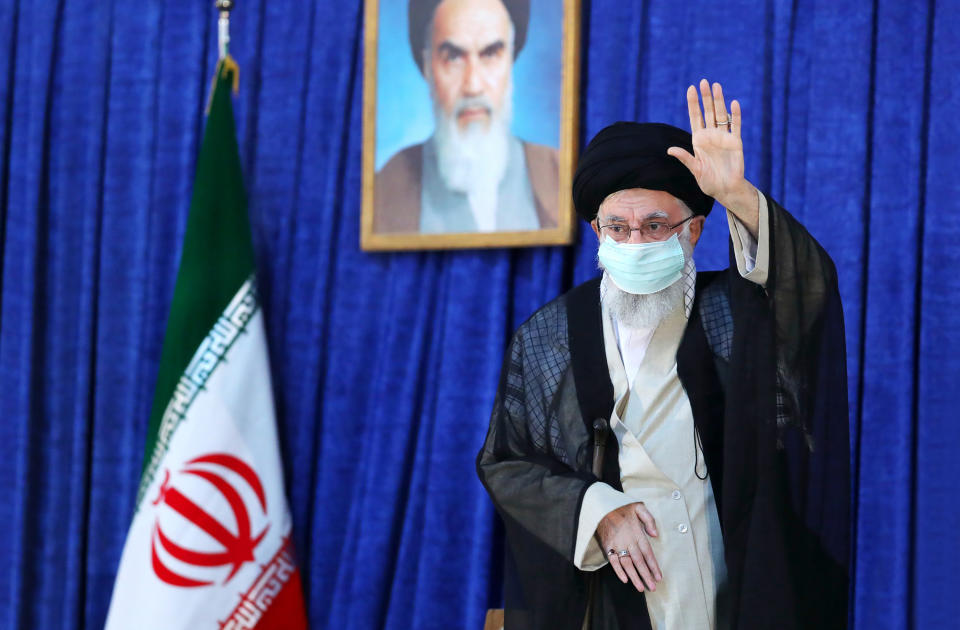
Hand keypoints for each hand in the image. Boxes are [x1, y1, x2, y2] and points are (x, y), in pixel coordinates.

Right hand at [596, 502, 661, 592]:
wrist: (602, 505)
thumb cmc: (622, 507)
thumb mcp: (639, 507)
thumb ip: (649, 520)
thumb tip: (655, 535)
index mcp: (637, 533)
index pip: (648, 553)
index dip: (654, 566)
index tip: (659, 577)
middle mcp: (628, 541)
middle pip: (639, 562)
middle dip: (646, 576)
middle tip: (652, 588)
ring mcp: (617, 545)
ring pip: (627, 564)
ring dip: (634, 577)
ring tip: (640, 588)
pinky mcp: (607, 546)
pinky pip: (613, 561)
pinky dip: (618, 571)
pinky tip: (625, 579)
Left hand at [667, 79, 758, 232]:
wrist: (726, 189)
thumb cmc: (709, 181)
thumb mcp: (695, 169)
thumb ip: (685, 158)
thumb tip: (670, 150)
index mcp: (699, 140)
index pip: (695, 117)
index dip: (693, 104)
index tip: (690, 89)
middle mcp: (711, 135)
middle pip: (708, 112)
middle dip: (705, 97)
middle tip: (703, 82)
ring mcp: (724, 137)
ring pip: (721, 115)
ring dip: (719, 101)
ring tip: (716, 86)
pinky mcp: (736, 142)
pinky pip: (736, 126)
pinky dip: (736, 115)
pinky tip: (734, 104)